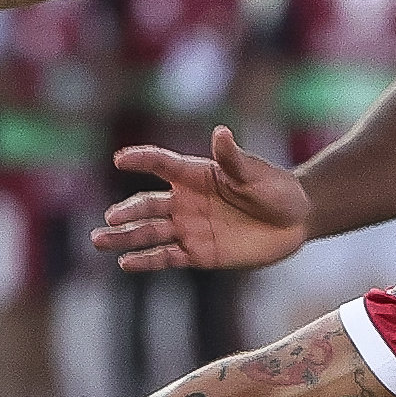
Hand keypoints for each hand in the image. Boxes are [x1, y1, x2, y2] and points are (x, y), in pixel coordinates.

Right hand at [92, 127, 312, 272]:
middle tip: (109, 219)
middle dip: (127, 212)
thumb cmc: (276, 188)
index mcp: (196, 175)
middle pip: (148, 205)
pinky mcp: (199, 254)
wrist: (296, 220)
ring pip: (150, 233)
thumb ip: (233, 159)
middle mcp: (186, 201)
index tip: (120, 159)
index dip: (141, 160)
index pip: (161, 164)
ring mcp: (190, 228)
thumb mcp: (256, 173)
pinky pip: (167, 258)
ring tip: (99, 240)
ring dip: (125, 237)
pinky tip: (126, 263)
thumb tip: (220, 133)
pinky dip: (146, 260)